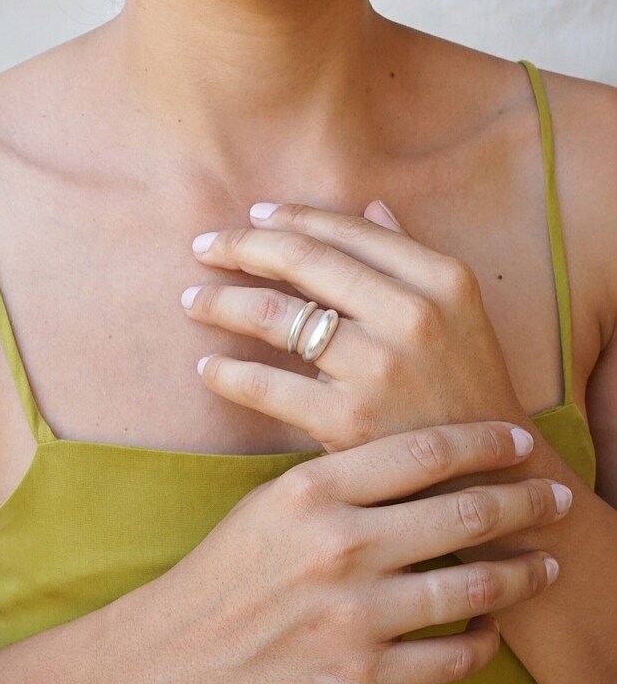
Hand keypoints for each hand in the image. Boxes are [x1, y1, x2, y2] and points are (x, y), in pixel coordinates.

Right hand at [114, 422, 571, 683]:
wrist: (178, 654)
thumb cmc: (224, 570)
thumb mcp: (270, 501)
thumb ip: (341, 479)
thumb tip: (423, 461)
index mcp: (313, 491)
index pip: (424, 451)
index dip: (484, 441)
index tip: (517, 439)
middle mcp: (340, 548)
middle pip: (464, 511)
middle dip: (524, 501)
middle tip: (555, 497)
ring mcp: (355, 617)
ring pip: (474, 586)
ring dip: (523, 574)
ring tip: (546, 564)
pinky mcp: (362, 677)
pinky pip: (453, 658)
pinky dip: (484, 641)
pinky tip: (490, 627)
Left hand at [181, 201, 524, 451]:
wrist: (490, 477)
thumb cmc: (466, 389)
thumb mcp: (460, 312)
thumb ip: (412, 255)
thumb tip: (370, 205)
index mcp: (439, 278)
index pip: (343, 229)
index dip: (288, 218)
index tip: (251, 216)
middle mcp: (411, 314)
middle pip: (301, 260)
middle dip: (239, 246)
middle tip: (202, 247)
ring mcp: (379, 368)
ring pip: (275, 315)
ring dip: (221, 301)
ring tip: (193, 300)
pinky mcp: (348, 421)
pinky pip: (268, 387)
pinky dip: (227, 373)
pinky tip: (206, 366)